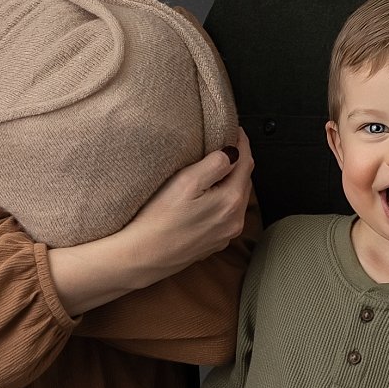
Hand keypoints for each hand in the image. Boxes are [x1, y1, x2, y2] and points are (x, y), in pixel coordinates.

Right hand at [115, 129, 253, 273]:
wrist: (142, 257)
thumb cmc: (158, 220)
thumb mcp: (186, 182)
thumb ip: (215, 164)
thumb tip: (232, 151)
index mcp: (231, 201)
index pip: (246, 163)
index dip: (242, 143)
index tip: (234, 129)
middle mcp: (234, 220)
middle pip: (243, 182)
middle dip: (237, 162)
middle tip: (223, 145)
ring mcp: (225, 235)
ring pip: (235, 199)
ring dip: (229, 182)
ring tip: (214, 168)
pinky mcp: (213, 244)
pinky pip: (224, 215)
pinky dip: (221, 201)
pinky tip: (205, 197)